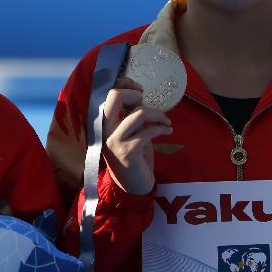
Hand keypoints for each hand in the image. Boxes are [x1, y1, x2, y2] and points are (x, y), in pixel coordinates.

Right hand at [101, 77, 170, 194]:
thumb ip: (129, 115)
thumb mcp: (129, 132)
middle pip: (115, 96)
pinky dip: (162, 129)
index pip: (109, 93)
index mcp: (103, 122)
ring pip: (138, 113)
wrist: (132, 187)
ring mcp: (114, 141)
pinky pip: (149, 131)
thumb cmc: (133, 157)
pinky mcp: (128, 152)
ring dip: (158, 115)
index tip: (140, 89)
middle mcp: (104, 129)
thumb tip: (140, 94)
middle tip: (147, 103)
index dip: (125, 84)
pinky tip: (168, 132)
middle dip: (134, 93)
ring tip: (166, 122)